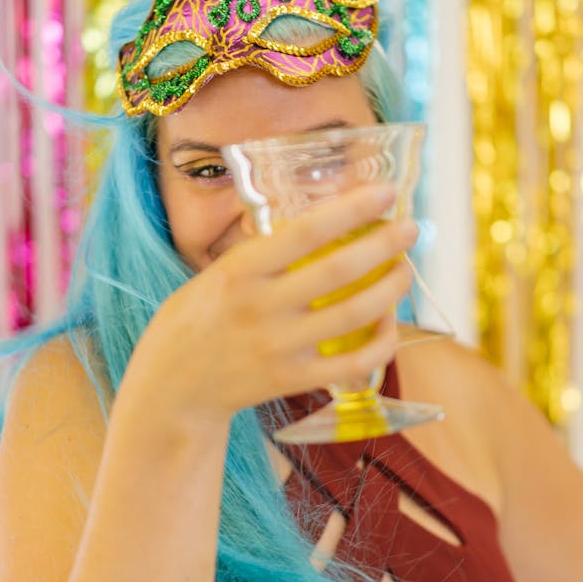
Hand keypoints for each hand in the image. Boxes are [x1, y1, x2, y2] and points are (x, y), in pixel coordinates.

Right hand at [127, 182, 416, 424]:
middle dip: (384, 245)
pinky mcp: (291, 381)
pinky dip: (381, 344)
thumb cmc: (196, 320)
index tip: (385, 193)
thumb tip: (318, 221)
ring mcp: (278, 347)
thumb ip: (260, 254)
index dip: (351, 209)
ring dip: (390, 289)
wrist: (172, 387)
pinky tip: (390, 324)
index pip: (305, 232)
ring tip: (406, 269)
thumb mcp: (215, 274)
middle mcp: (260, 308)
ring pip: (352, 316)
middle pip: (338, 271)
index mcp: (239, 271)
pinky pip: (351, 364)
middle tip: (410, 228)